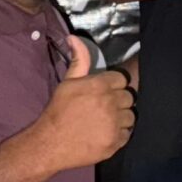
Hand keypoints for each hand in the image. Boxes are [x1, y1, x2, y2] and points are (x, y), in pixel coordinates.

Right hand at [34, 48, 134, 170]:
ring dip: (122, 117)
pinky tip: (106, 133)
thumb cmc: (58, 111)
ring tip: (106, 121)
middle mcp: (111, 103)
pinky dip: (120, 134)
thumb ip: (78, 60)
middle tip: (104, 107)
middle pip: (129, 97)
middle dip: (119, 101)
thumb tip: (74, 38)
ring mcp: (114, 124)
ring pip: (131, 116)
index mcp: (100, 85)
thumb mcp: (67, 82)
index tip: (104, 92)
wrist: (50, 143)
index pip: (122, 79)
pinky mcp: (115, 142)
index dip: (113, 85)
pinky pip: (128, 134)